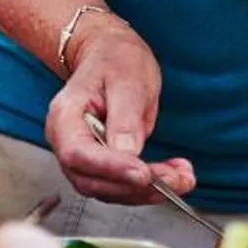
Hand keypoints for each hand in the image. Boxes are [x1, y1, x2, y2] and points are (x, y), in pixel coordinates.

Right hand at [43, 19, 195, 203]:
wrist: (111, 55)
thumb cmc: (114, 60)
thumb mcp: (127, 78)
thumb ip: (126, 116)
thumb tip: (128, 152)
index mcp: (65, 116)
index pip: (78, 153)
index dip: (111, 168)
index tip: (143, 173)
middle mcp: (67, 142)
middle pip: (93, 180)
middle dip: (136, 186)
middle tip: (175, 179)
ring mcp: (83, 157)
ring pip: (109, 190)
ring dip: (147, 191)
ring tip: (182, 177)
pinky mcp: (101, 166)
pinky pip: (121, 186)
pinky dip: (148, 187)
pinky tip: (173, 176)